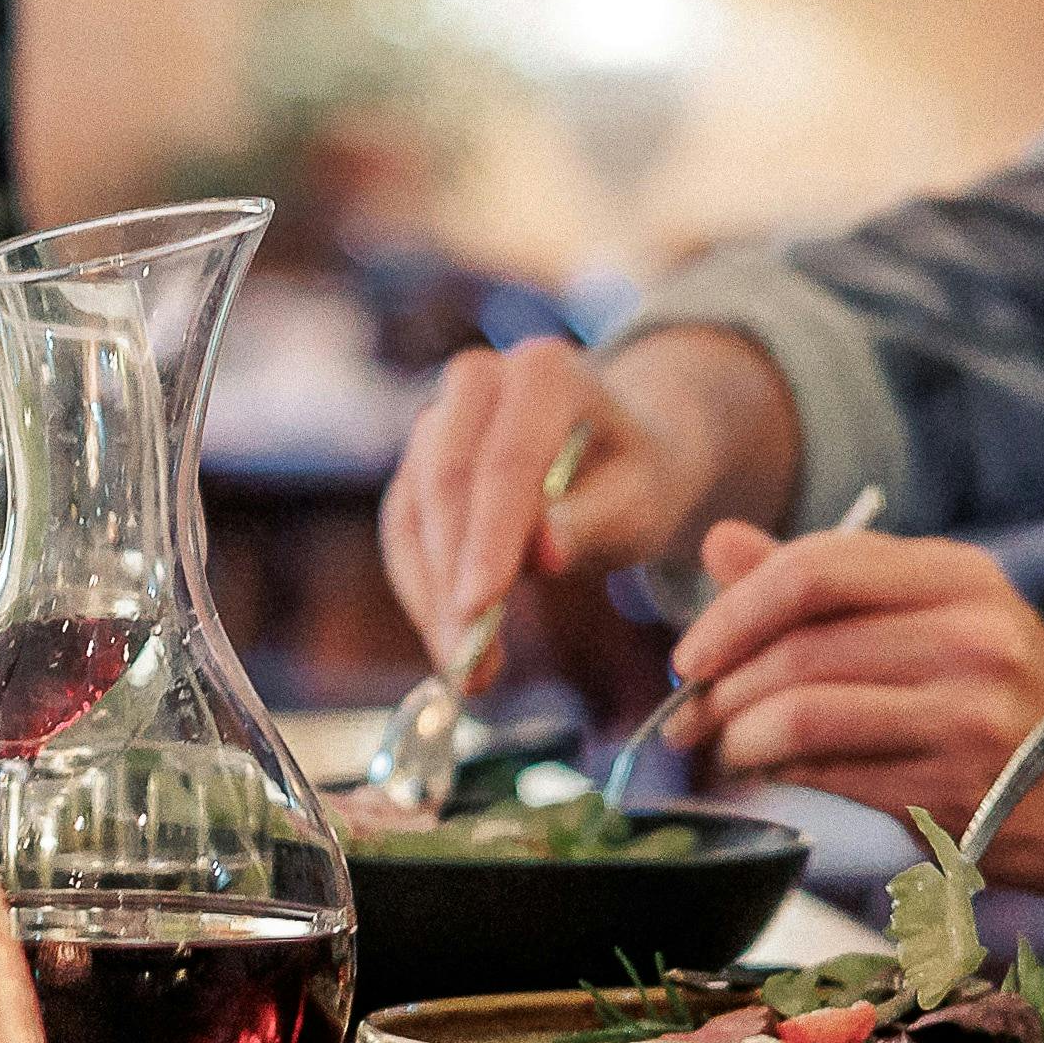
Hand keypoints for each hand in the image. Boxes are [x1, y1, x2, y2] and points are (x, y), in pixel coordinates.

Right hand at [378, 331, 789, 685]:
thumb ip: (591, 522)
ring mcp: (439, 418)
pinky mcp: (416, 465)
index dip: (489, 537)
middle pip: (446, 479)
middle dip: (452, 575)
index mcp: (545, 371)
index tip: (481, 607)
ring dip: (432, 596)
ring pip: (414, 509)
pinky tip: (450, 645)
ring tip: (467, 671)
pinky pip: (403, 530)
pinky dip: (422, 592)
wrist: (621, 456)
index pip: (508, 459)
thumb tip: (540, 556)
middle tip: (469, 657)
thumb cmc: (638, 477)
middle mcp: (478, 380)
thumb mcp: (640, 501)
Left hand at [668, 518, 1043, 880]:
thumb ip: (826, 584)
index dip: (732, 608)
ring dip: (738, 736)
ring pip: (802, 711)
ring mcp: (969, 712)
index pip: (816, 566)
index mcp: (959, 575)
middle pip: (798, 644)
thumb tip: (717, 541)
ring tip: (721, 748)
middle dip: (720, 683)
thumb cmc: (1009, 705)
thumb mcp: (936, 619)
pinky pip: (828, 773)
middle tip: (687, 714)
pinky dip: (777, 774)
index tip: (692, 651)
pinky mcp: (957, 786)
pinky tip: (768, 775)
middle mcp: (971, 633)